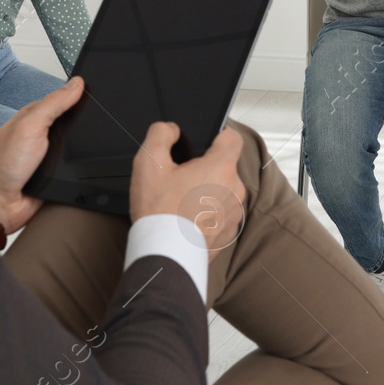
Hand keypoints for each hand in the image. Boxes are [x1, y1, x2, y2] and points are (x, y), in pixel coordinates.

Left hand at [0, 76, 84, 231]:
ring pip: (78, 143)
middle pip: (72, 121)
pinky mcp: (58, 172)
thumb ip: (53, 104)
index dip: (79, 95)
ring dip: (85, 145)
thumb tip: (76, 83)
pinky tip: (90, 162)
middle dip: (85, 121)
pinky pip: (78, 164)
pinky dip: (84, 163)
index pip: (61, 99)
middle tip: (100, 120)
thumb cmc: (5, 165)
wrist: (2, 204)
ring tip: (97, 140)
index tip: (98, 90)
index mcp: (33, 117)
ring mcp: (50, 153)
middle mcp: (41, 134)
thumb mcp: (30, 126)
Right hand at [130, 121, 247, 250]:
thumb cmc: (160, 212)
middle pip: (225, 165)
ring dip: (208, 190)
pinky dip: (208, 212)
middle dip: (206, 166)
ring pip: (223, 190)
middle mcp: (235, 189)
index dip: (218, 134)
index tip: (204, 141)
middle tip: (181, 177)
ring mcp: (234, 212)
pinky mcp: (229, 232)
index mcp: (221, 167)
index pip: (232, 137)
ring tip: (182, 200)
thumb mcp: (149, 163)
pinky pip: (221, 212)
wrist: (165, 255)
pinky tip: (188, 218)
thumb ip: (160, 135)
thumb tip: (171, 129)